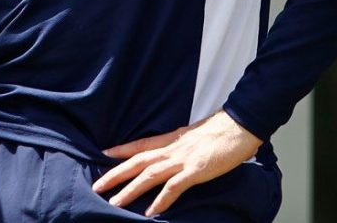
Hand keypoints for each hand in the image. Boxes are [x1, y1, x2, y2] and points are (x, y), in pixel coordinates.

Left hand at [92, 110, 261, 216]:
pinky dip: (161, 200)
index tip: (104, 154)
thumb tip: (176, 149)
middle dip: (115, 174)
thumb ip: (182, 143)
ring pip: (149, 175)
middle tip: (97, 186)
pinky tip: (151, 212)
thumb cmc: (221, 131)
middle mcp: (172, 149)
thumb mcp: (194, 135)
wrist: (239, 126)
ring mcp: (183, 160)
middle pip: (137, 161)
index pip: (141, 145)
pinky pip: (174, 187)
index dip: (122, 150)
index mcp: (171, 139)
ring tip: (115, 203)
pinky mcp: (196, 171)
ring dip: (130, 190)